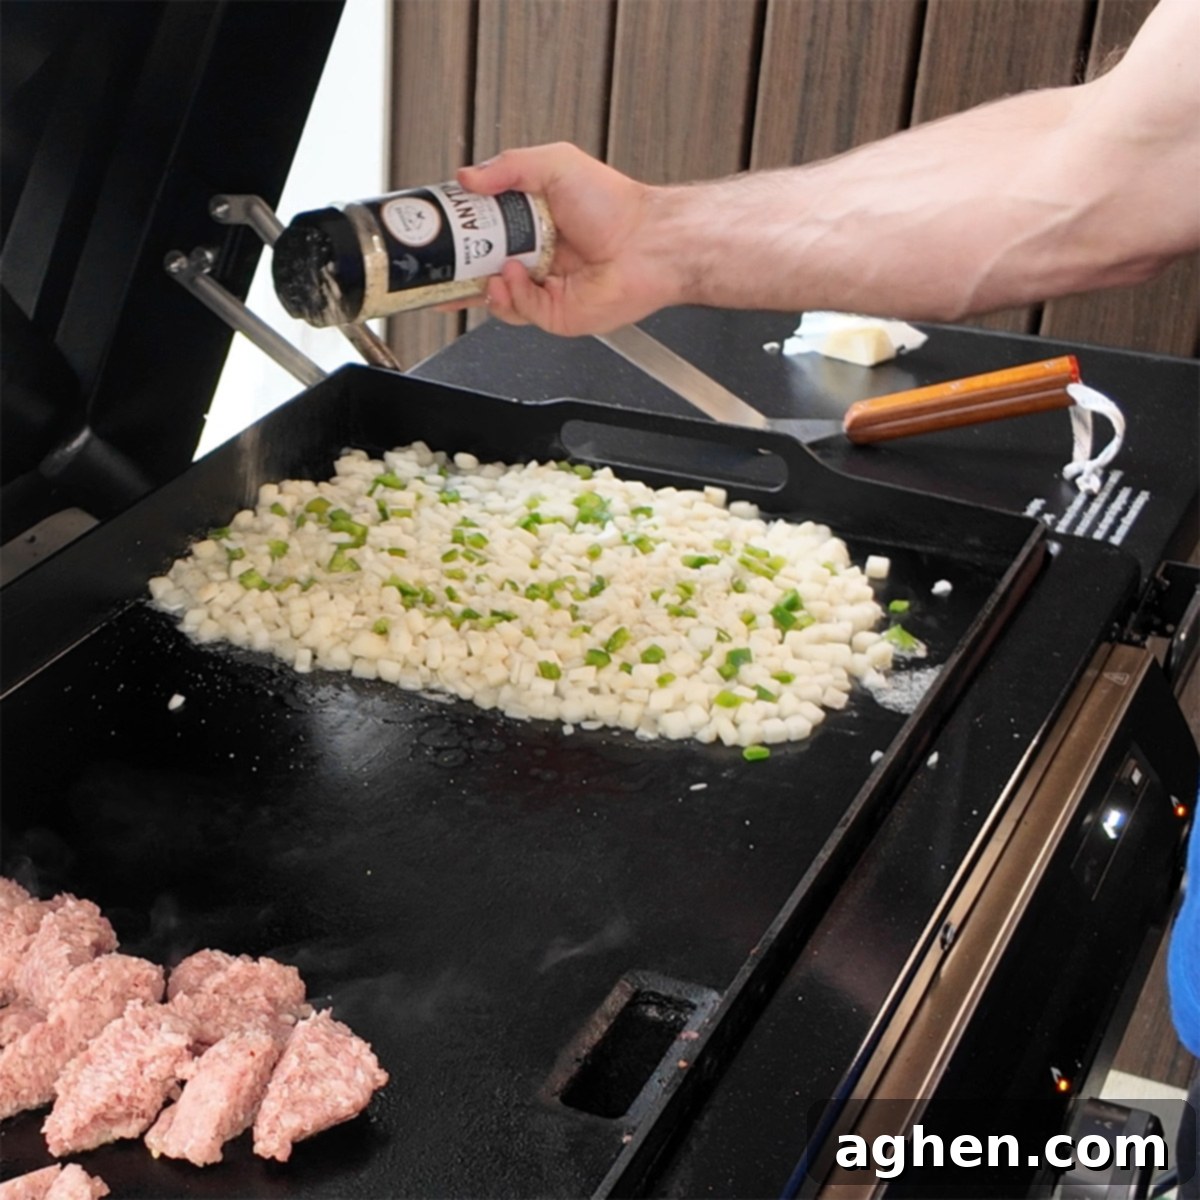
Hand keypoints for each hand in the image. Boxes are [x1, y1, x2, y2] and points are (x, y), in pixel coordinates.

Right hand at [455, 144, 679, 335]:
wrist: (648, 243)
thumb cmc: (617, 206)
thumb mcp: (556, 164)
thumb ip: (508, 167)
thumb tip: (468, 176)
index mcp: (534, 221)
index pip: (485, 231)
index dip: (461, 233)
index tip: (440, 230)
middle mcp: (538, 255)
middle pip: (484, 268)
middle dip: (460, 268)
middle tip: (443, 259)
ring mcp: (546, 287)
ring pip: (497, 296)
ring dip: (485, 285)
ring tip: (491, 268)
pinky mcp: (556, 314)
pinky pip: (520, 311)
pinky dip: (512, 296)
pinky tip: (515, 277)